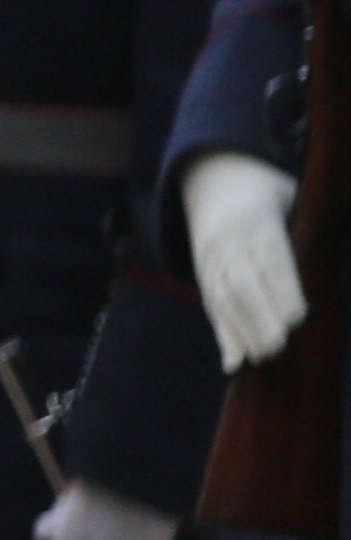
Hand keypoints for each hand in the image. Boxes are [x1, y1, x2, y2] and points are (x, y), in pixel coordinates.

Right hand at [187, 150, 307, 371]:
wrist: (210, 176)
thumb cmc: (268, 191)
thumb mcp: (293, 194)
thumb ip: (311, 226)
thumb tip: (337, 254)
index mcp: (256, 220)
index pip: (268, 259)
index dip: (280, 289)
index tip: (297, 318)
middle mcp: (228, 242)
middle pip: (240, 283)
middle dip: (257, 317)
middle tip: (277, 346)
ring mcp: (211, 259)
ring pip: (221, 299)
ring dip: (239, 332)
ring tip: (260, 358)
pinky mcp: (203, 274)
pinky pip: (210, 307)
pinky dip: (223, 336)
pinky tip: (234, 362)